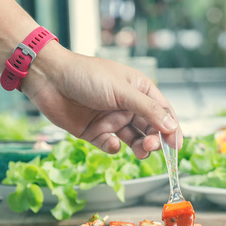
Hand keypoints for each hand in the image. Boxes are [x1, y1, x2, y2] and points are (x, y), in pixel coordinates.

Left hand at [22, 44, 181, 158]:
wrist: (49, 79)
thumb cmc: (85, 75)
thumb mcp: (122, 90)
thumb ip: (148, 110)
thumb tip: (171, 127)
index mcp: (138, 90)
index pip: (163, 112)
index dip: (172, 128)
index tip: (176, 145)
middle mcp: (127, 105)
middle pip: (150, 128)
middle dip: (155, 139)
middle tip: (152, 146)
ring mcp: (111, 119)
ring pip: (133, 139)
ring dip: (140, 146)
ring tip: (140, 150)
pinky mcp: (95, 132)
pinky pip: (111, 145)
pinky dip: (113, 147)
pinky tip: (111, 142)